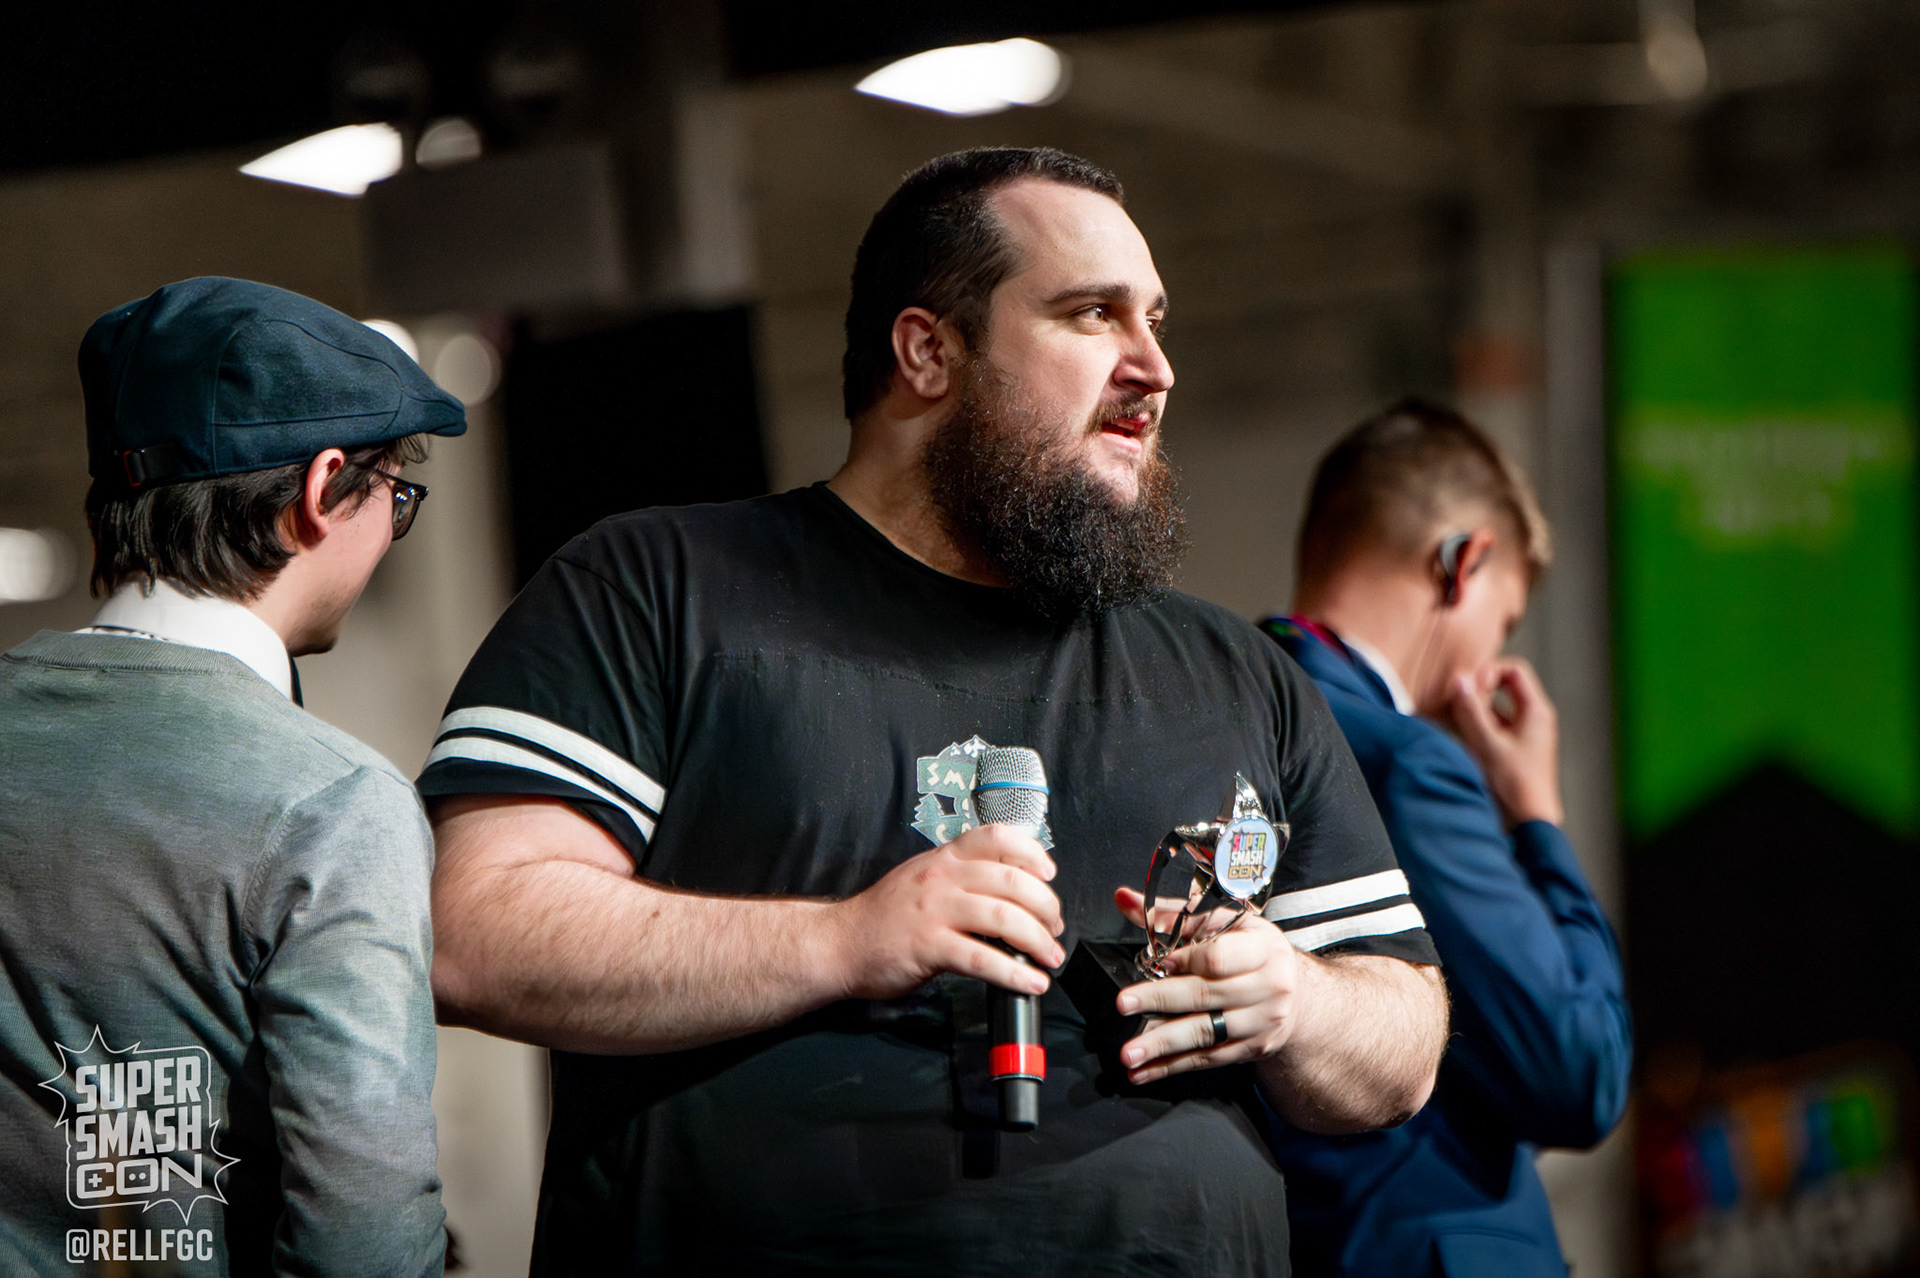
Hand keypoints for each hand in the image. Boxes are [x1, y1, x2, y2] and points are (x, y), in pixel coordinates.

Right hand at [831, 823, 1064, 1002]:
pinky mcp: (929, 947)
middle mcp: (942, 879)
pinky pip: (983, 959)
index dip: (1032, 852)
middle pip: (1012, 882)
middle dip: (1046, 908)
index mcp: (944, 858)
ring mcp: (935, 911)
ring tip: (1049, 958)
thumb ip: (962, 878)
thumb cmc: (885, 916)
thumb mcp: (923, 879)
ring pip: (1004, 918)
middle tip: (1055, 929)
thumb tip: (1014, 893)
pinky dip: (1015, 973)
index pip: (996, 837)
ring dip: (1038, 941)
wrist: (840, 943)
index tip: (1049, 873)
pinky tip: (1029, 982)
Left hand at [1110, 886, 1306, 1084]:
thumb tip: (1123, 899)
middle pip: (1205, 994)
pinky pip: (1207, 1059)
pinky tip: (1144, 1072)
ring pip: (1204, 1033)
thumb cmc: (1252, 951)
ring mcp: (1260, 1022)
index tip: (1159, 962)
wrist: (1296, 993)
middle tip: (1124, 1003)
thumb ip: (1172, 914)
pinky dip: (1172, 1066)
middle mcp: (1268, 987)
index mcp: (1262, 948)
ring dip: (1161, 1044)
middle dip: (1159, 999)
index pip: (1219, 957)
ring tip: (1129, 1054)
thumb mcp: (1224, 923)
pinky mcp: (1251, 1049)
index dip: (1186, 960)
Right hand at [1446, 656, 1563, 825]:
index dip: (1488, 672)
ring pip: (1493, 709)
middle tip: (1455, 701)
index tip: (1468, 687)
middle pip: (1502, 687)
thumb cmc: (1516, 787)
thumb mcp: (1487, 744)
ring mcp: (1522, 736)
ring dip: (1471, 710)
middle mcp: (1532, 720)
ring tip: (1449, 718)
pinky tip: (1454, 734)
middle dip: (1476, 691)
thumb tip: (1459, 680)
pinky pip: (1491, 729)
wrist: (1528, 825)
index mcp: (1536, 712)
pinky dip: (1473, 727)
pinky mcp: (1511, 752)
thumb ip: (1471, 710)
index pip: (1513, 670)